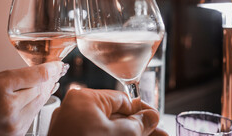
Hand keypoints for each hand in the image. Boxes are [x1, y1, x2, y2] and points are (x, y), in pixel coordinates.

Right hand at [0, 61, 67, 135]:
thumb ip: (19, 75)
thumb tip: (43, 71)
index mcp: (1, 88)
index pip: (38, 75)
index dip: (52, 68)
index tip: (58, 64)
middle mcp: (10, 108)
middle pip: (42, 89)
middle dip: (51, 78)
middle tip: (58, 70)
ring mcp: (15, 124)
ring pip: (40, 102)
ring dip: (47, 91)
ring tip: (53, 80)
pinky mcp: (17, 134)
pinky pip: (33, 114)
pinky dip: (38, 104)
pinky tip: (40, 96)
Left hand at [48, 88, 167, 135]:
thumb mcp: (118, 135)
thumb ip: (138, 124)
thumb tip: (151, 116)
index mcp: (84, 99)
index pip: (121, 99)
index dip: (142, 110)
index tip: (155, 119)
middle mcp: (76, 110)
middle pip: (116, 116)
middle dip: (138, 127)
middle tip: (159, 134)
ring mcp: (72, 128)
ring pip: (108, 129)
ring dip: (129, 135)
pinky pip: (97, 134)